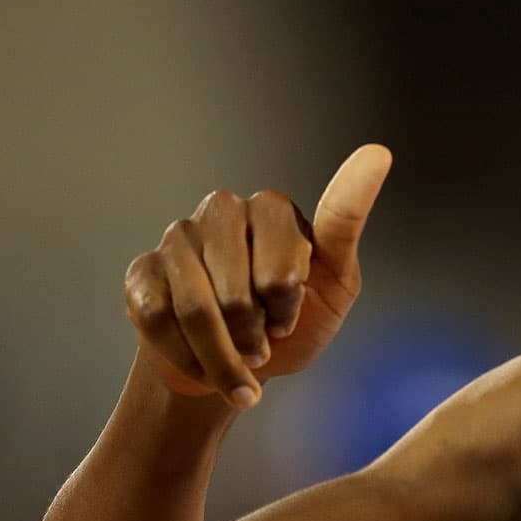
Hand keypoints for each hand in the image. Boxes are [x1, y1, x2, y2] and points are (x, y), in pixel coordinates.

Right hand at [123, 145, 391, 407]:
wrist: (238, 369)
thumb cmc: (291, 324)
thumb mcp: (335, 283)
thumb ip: (346, 224)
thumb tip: (378, 151)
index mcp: (272, 209)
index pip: (282, 261)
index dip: (286, 304)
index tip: (289, 319)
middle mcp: (221, 212)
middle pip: (235, 291)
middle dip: (254, 336)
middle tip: (264, 346)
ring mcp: (178, 239)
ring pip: (195, 309)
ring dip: (222, 356)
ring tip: (239, 364)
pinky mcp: (143, 272)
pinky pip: (159, 319)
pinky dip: (187, 356)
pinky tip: (202, 362)